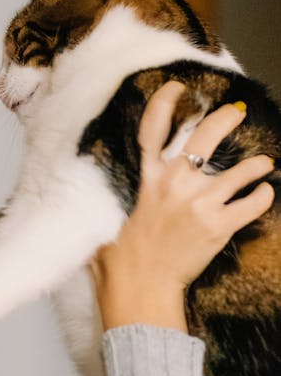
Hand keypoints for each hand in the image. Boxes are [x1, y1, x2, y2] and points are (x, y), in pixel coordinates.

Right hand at [90, 79, 274, 332]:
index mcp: (146, 179)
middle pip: (204, 138)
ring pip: (240, 171)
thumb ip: (122, 195)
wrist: (141, 288)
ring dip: (257, 164)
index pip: (153, 130)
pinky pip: (252, 204)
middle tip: (237, 112)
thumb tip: (111, 186)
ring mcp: (200, 204)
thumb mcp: (110, 216)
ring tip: (264, 164)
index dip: (164, 102)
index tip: (177, 87)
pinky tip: (264, 194)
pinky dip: (262, 197)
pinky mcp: (219, 227)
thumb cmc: (120, 258)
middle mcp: (174, 184)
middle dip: (225, 119)